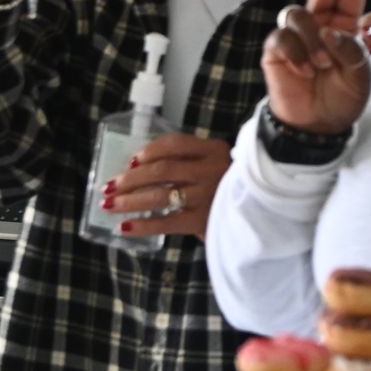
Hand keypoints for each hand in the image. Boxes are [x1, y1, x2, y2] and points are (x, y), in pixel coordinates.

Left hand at [102, 134, 231, 240]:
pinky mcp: (203, 220)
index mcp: (214, 150)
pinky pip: (167, 222)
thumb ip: (189, 160)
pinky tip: (126, 227)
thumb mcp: (215, 163)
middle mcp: (212, 170)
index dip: (148, 151)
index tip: (130, 161)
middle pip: (162, 170)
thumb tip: (140, 167)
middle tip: (109, 187)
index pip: (175, 144)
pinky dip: (143, 225)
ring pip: (160, 195)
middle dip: (130, 179)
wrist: (260, 211)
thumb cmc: (228, 186)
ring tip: (110, 205)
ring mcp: (208, 196)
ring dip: (130, 200)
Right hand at [261, 0, 370, 134]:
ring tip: (322, 64)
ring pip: (299, 13)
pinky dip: (296, 53)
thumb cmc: (344, 97)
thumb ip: (353, 50)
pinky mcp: (277, 50)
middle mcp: (320, 25)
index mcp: (344, 26)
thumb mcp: (362, 76)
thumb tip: (329, 31)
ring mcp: (296, 36)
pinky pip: (282, 38)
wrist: (319, 125)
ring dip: (312, 38)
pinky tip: (304, 70)